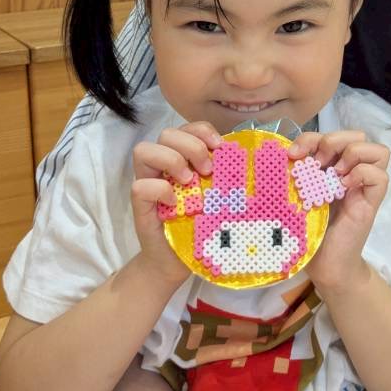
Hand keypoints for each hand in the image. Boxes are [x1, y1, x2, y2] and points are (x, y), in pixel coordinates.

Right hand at [131, 122, 221, 284]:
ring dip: (172, 160)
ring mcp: (149, 183)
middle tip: (207, 170)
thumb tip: (251, 160)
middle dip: (191, 146)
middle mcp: (163, 167)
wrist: (177, 262)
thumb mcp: (219, 197)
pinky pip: (140, 185)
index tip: (220, 147)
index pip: (188, 128)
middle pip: (167, 133)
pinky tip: (174, 202)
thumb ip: (225, 176)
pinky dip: (159, 189)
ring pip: (144, 150)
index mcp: (184, 159)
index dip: (203, 130)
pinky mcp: (140, 205)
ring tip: (190, 182)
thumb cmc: (202, 226)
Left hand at [288, 130, 389, 295]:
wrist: (324, 266)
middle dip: (334, 141)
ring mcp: (364, 187)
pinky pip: (381, 176)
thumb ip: (297, 174)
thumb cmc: (307, 231)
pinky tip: (344, 187)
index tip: (293, 154)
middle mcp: (351, 173)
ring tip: (334, 174)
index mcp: (332, 168)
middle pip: (358, 135)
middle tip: (317, 163)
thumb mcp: (298, 195)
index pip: (332, 135)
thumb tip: (284, 153)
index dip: (312, 137)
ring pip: (378, 151)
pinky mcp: (371, 203)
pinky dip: (362, 174)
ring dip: (353, 154)